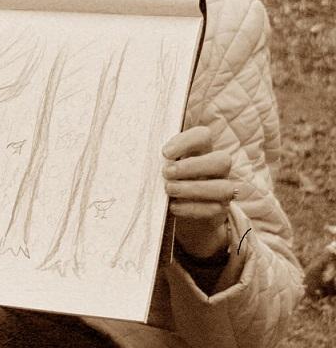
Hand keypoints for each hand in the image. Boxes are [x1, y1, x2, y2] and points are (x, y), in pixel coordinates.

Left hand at [162, 125, 234, 258]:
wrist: (175, 212)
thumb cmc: (163, 180)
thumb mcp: (158, 165)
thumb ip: (153, 155)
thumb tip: (124, 145)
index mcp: (201, 150)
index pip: (203, 135)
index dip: (187, 141)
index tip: (164, 152)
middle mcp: (216, 168)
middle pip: (222, 160)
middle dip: (192, 166)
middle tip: (166, 172)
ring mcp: (221, 189)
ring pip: (223, 187)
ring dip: (194, 188)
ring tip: (168, 189)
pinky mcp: (219, 210)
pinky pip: (215, 209)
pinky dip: (192, 208)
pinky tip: (173, 207)